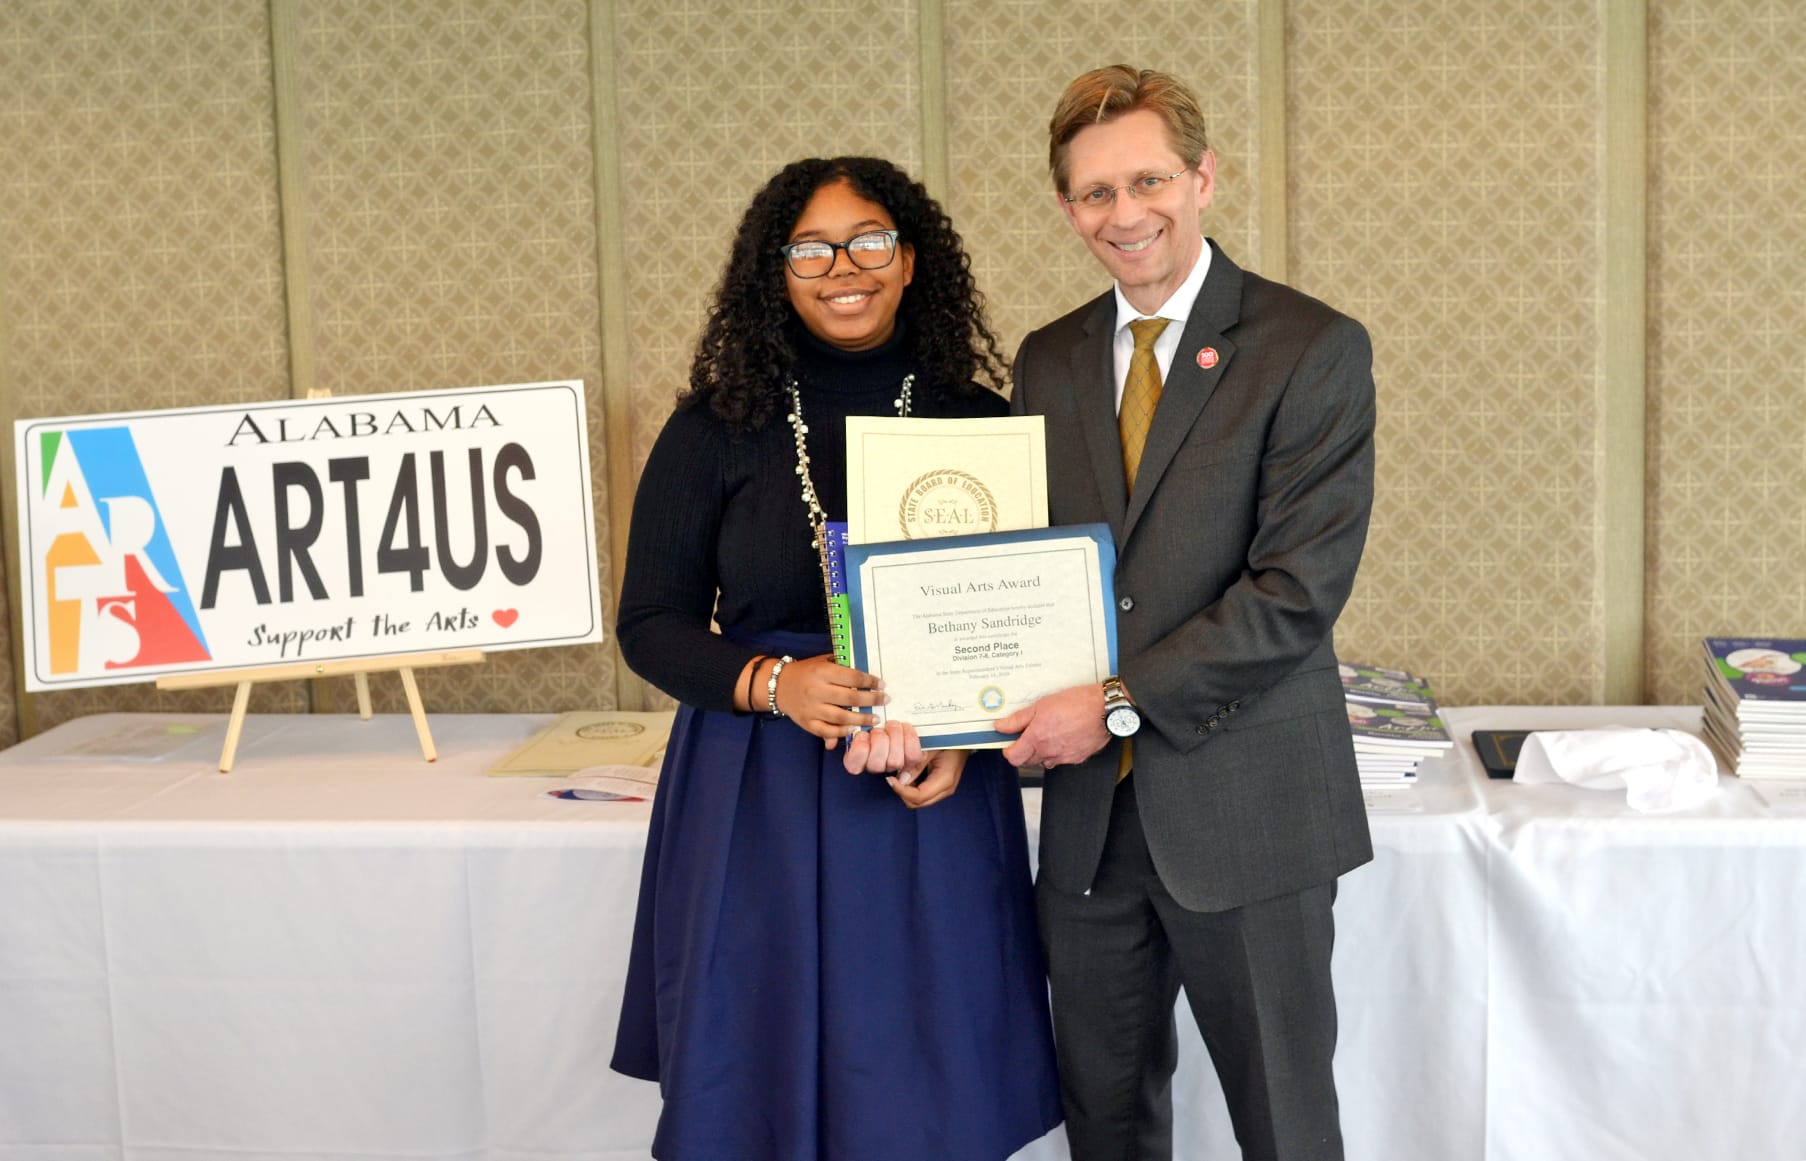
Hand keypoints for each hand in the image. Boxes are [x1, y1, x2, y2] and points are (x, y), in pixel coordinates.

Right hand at [772, 655, 886, 748]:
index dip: (870, 682)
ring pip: (841, 717)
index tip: (882, 685)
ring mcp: (811, 708)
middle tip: (885, 700)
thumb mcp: (823, 662)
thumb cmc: (806, 671)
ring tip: (875, 719)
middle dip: (871, 700)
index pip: (852, 677)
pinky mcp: (806, 722)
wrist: (779, 685)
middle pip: (850, 698)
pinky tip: (854, 729)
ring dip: (861, 719)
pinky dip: (841, 732)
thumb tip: (864, 676)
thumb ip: (842, 667)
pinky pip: (826, 731)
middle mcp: (816, 690)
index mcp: (822, 672)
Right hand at [840, 718, 923, 774]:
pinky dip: (910, 738)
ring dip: (894, 738)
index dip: (859, 751)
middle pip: (876, 764)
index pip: (853, 766)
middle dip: (879, 742)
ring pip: (895, 761)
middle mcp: (874, 766)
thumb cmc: (870, 718)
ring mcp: (893, 764)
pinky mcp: (911, 760)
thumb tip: (829, 743)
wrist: (894, 716)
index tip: (862, 734)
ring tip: (893, 724)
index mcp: (856, 759)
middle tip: (879, 728)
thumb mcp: (852, 720)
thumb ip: (838, 730)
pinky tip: (905, 727)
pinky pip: (912, 755)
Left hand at [887, 747, 966, 809]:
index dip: (901, 791)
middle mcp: (946, 789)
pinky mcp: (941, 787)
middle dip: (902, 793)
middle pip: (918, 803)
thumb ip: (916, 764)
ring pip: (919, 801)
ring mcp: (944, 789)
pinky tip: (908, 776)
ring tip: (899, 776)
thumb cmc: (950, 739)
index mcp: (945, 779)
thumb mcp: (931, 748)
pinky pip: (923, 794)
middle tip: (892, 779)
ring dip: (906, 792)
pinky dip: (912, 789)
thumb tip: (901, 779)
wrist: (964, 738)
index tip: (890, 780)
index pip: (918, 796)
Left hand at [995, 682, 1110, 770]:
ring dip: (1042, 751)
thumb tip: (1002, 726)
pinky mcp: (1078, 758)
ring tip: (1048, 732)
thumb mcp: (1041, 705)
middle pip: (1027, 762)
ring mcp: (1064, 757)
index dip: (1009, 750)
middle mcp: (1050, 752)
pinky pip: (1062, 759)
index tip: (1010, 741)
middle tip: (1028, 733)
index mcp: (1037, 739)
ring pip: (1045, 761)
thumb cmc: (1077, 703)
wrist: (1105, 709)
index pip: (1013, 758)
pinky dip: (1059, 751)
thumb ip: (1018, 719)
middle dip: (1024, 750)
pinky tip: (1063, 735)